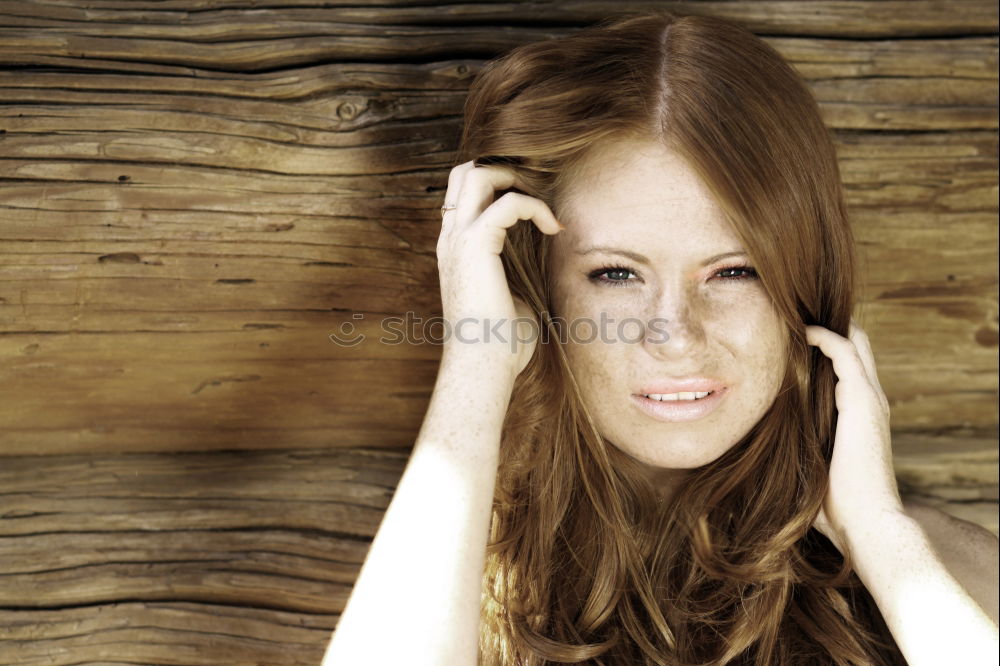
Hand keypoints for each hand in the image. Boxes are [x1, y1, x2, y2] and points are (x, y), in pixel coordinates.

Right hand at [436, 160, 562, 375]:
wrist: (483, 367)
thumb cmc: (500, 345)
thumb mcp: (510, 297)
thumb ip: (516, 272)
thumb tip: (543, 263)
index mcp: (455, 251)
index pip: (464, 195)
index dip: (497, 185)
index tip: (534, 206)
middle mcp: (451, 240)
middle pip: (463, 172)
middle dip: (502, 168)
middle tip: (536, 191)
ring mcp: (458, 241)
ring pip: (475, 174)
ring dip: (514, 178)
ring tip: (542, 204)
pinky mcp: (475, 247)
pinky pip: (506, 203)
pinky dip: (533, 206)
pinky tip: (553, 228)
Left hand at [805, 319, 905, 555]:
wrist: (867, 525)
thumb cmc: (835, 509)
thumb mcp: (807, 470)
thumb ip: (790, 455)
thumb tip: (748, 459)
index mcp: (857, 416)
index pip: (845, 368)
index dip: (822, 348)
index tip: (789, 337)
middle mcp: (868, 402)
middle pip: (855, 347)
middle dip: (826, 329)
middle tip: (791, 317)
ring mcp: (870, 399)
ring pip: (854, 343)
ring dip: (825, 327)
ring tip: (793, 315)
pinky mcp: (865, 401)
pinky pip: (846, 353)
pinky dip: (825, 337)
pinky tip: (802, 331)